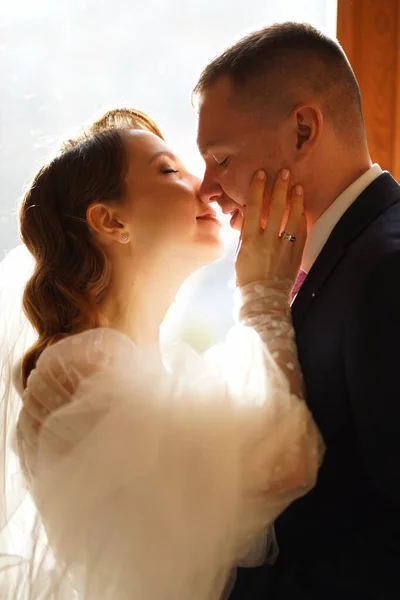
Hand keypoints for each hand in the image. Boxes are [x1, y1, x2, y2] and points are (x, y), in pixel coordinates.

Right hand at [235, 169, 305, 287]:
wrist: (263, 298)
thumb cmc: (246, 276)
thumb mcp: (240, 253)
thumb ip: (246, 233)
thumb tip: (249, 213)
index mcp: (250, 240)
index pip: (254, 208)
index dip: (258, 189)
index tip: (261, 174)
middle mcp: (267, 242)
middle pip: (276, 209)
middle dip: (280, 188)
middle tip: (285, 172)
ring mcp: (283, 248)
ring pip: (293, 218)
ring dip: (296, 200)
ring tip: (298, 186)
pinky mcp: (295, 255)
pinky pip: (301, 233)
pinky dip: (301, 219)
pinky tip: (302, 209)